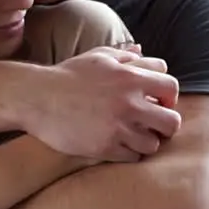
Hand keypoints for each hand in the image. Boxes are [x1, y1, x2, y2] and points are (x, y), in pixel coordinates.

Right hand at [24, 47, 181, 161]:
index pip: (171, 87)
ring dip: (146, 141)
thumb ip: (124, 56)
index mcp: (130, 77)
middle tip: (153, 125)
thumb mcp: (97, 57)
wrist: (37, 98)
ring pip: (154, 144)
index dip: (168, 97)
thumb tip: (142, 51)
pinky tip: (119, 145)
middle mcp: (129, 103)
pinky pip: (133, 157)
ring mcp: (118, 127)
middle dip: (165, 124)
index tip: (158, 102)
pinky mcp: (105, 148)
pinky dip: (129, 153)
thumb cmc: (67, 76)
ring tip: (134, 137)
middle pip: (171, 122)